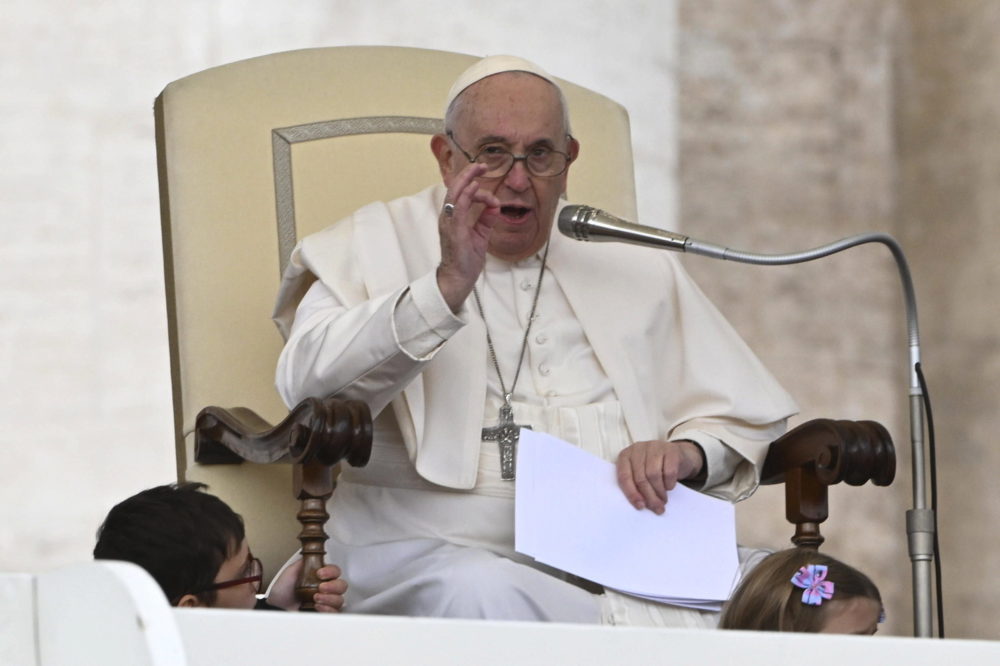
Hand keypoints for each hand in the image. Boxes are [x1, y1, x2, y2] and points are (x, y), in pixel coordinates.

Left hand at [266, 559, 347, 611]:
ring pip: (340, 599)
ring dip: (329, 598)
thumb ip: (305, 562)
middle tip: (320, 587)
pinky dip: (328, 609)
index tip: (320, 573)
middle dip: (333, 586)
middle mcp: (326, 589)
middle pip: (342, 586)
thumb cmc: (281, 591)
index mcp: (320, 577)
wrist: (276, 606)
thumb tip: (313, 553)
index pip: (336, 571)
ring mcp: (325, 602)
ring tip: (316, 598)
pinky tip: (318, 606)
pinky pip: (334, 612)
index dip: (331, 571)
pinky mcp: (323, 614)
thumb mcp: (291, 571)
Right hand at [436, 162, 500, 311]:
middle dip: (468, 174)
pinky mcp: (453, 230)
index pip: (462, 194)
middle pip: (455, 188)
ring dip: (467, 179)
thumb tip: (495, 206)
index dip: (475, 187)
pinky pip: (458, 207)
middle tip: (482, 165)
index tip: (492, 195)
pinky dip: (466, 195)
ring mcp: (449, 222)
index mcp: (454, 217)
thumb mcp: (481, 235)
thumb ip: (486, 220)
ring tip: (478, 169)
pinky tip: (475, 187)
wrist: (459, 278)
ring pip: (455, 193)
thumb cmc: (466, 258)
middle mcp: (448, 217)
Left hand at [616, 440, 704, 514]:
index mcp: (626, 455)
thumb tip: (641, 505)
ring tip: (663, 500)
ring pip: (653, 475)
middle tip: (657, 507)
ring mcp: (654, 447)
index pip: (624, 476)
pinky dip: (669, 483)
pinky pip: (669, 471)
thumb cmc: (656, 467)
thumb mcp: (642, 473)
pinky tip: (669, 487)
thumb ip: (637, 485)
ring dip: (659, 492)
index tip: (640, 506)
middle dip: (649, 496)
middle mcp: (638, 448)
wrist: (678, 455)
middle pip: (640, 477)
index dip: (632, 493)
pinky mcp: (671, 449)